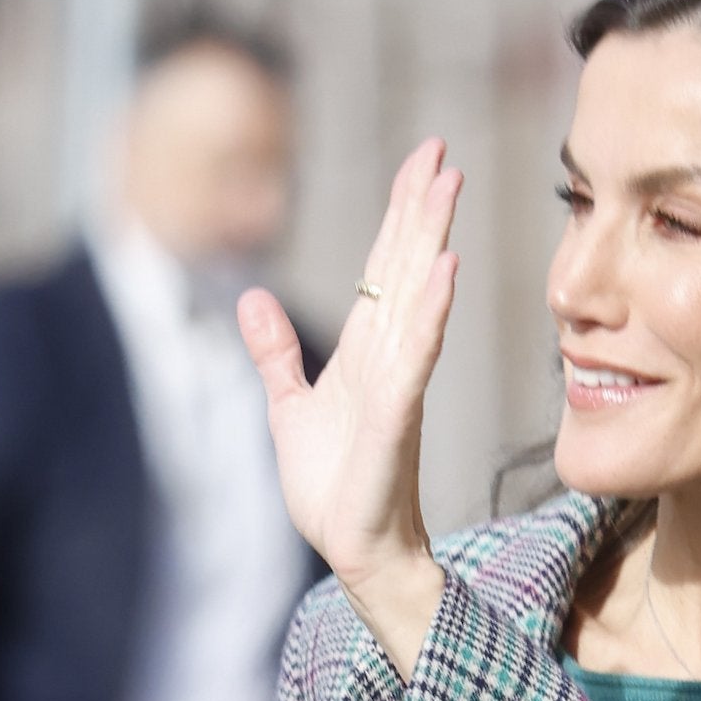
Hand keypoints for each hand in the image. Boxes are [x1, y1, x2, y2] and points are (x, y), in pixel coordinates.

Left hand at [238, 138, 461, 673]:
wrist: (356, 551)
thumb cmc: (334, 487)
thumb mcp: (289, 407)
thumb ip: (275, 354)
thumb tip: (252, 297)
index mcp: (365, 350)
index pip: (385, 267)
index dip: (400, 212)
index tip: (421, 160)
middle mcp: (388, 357)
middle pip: (407, 266)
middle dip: (421, 206)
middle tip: (442, 148)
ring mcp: (396, 383)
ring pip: (417, 296)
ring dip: (432, 240)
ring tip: (448, 186)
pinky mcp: (394, 416)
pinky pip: (415, 356)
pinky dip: (431, 312)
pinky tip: (446, 270)